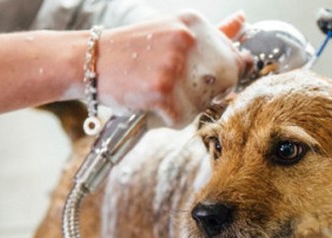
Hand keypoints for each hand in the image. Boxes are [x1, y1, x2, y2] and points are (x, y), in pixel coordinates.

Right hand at [92, 11, 251, 126]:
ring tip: (155, 92)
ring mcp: (175, 66)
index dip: (223, 77)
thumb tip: (244, 22)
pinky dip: (165, 120)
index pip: (234, 58)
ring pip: (202, 105)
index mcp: (193, 23)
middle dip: (204, 94)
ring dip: (182, 108)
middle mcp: (187, 40)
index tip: (206, 79)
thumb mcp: (172, 32)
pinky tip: (147, 103)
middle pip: (223, 84)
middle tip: (173, 88)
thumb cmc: (131, 51)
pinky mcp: (162, 91)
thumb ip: (212, 33)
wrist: (87, 61)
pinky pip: (181, 119)